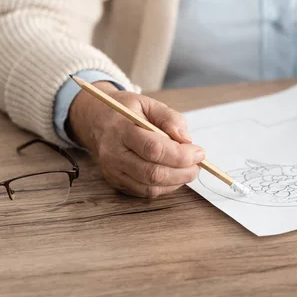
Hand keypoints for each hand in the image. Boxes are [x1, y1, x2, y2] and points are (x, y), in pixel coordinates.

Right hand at [68, 82, 204, 197]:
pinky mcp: (116, 182)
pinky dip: (165, 187)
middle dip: (182, 172)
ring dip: (177, 181)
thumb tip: (187, 140)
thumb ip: (170, 119)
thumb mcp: (150, 104)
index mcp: (122, 129)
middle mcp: (114, 154)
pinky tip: (174, 174)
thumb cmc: (127, 111)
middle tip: (198, 164)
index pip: (154, 149)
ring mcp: (113, 171)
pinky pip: (145, 192)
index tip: (199, 152)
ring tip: (189, 169)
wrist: (97, 120)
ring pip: (150, 187)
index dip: (181, 155)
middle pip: (152, 173)